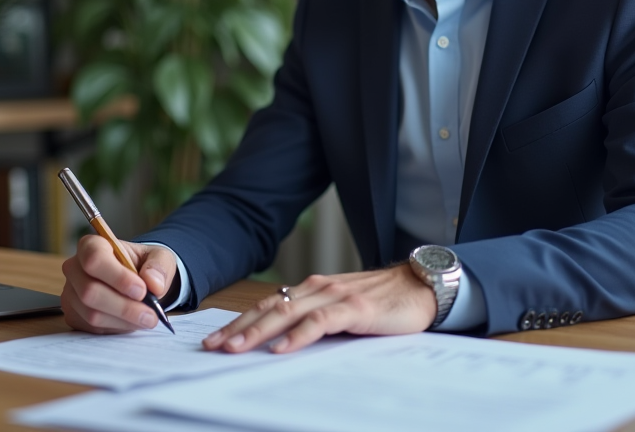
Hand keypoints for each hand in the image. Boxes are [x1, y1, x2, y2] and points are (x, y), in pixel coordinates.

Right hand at [61, 236, 175, 333]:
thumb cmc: (143, 264)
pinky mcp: (73, 315)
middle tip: (150, 315)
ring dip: (123, 321)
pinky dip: (116, 328)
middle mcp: (75, 268)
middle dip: (124, 307)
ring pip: (91, 314)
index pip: (94, 259)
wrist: (135, 281)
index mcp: (92, 246)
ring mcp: (70, 293)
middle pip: (90, 291)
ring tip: (145, 319)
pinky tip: (130, 322)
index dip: (118, 277)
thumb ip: (159, 266)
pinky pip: (92, 328)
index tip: (142, 290)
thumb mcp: (159, 257)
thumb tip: (153, 283)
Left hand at [202, 264, 435, 354]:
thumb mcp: (343, 310)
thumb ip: (317, 320)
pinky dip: (298, 335)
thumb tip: (285, 341)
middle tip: (212, 346)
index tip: (215, 339)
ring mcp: (335, 296)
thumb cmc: (384, 302)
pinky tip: (282, 348)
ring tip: (235, 348)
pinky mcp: (355, 308)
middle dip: (238, 328)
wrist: (422, 285)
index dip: (240, 322)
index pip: (268, 305)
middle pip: (269, 308)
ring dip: (258, 332)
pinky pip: (320, 321)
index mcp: (312, 289)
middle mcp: (318, 288)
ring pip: (287, 313)